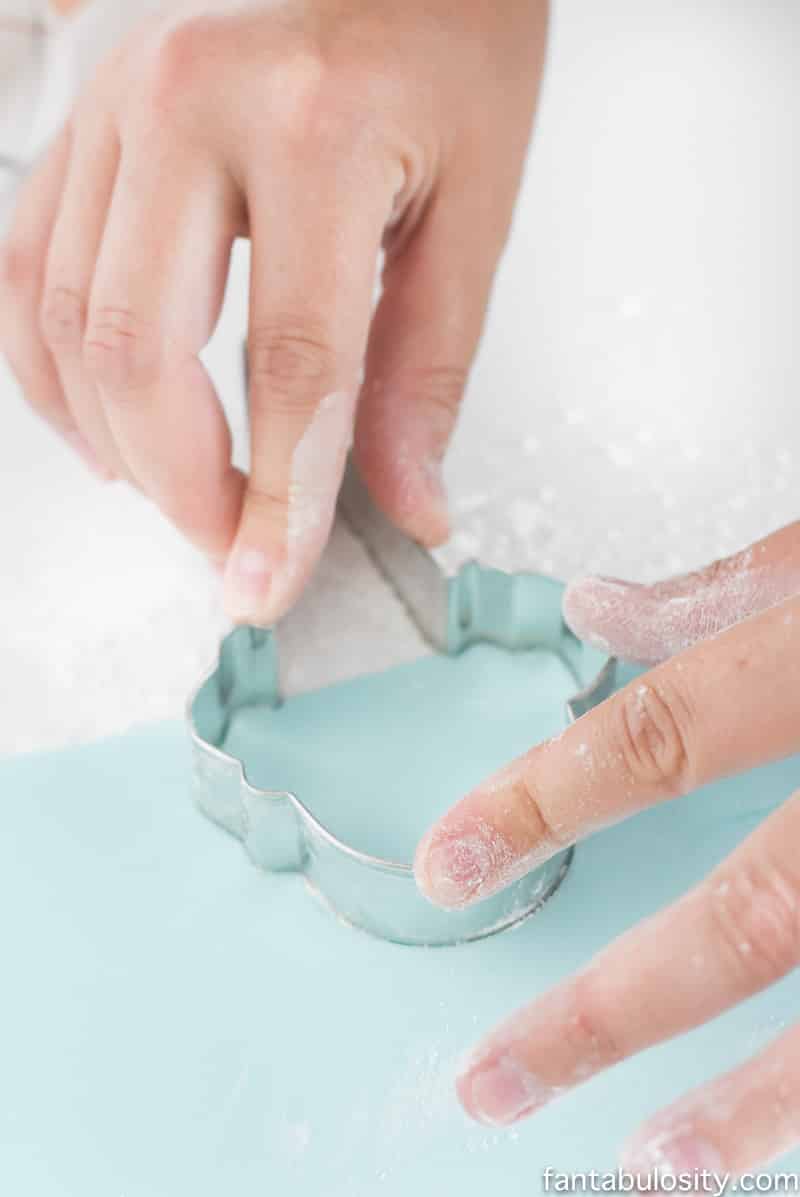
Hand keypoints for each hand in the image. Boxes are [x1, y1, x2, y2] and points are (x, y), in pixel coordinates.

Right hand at [0, 0, 546, 623]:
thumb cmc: (453, 39)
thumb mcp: (475, 206)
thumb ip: (427, 370)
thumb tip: (407, 505)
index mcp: (314, 123)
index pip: (290, 366)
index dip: (278, 500)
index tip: (271, 583)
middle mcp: (187, 101)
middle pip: (138, 351)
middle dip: (180, 485)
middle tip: (233, 548)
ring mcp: (112, 101)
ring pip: (59, 317)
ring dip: (114, 441)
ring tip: (181, 498)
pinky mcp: (81, 113)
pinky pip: (24, 263)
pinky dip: (49, 368)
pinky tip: (105, 424)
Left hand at [415, 523, 799, 1174]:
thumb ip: (729, 589)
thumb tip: (592, 607)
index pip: (662, 738)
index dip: (542, 803)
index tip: (447, 862)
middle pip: (751, 916)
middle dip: (614, 1009)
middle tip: (496, 1077)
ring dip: (759, 1106)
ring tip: (652, 1165)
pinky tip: (792, 1126)